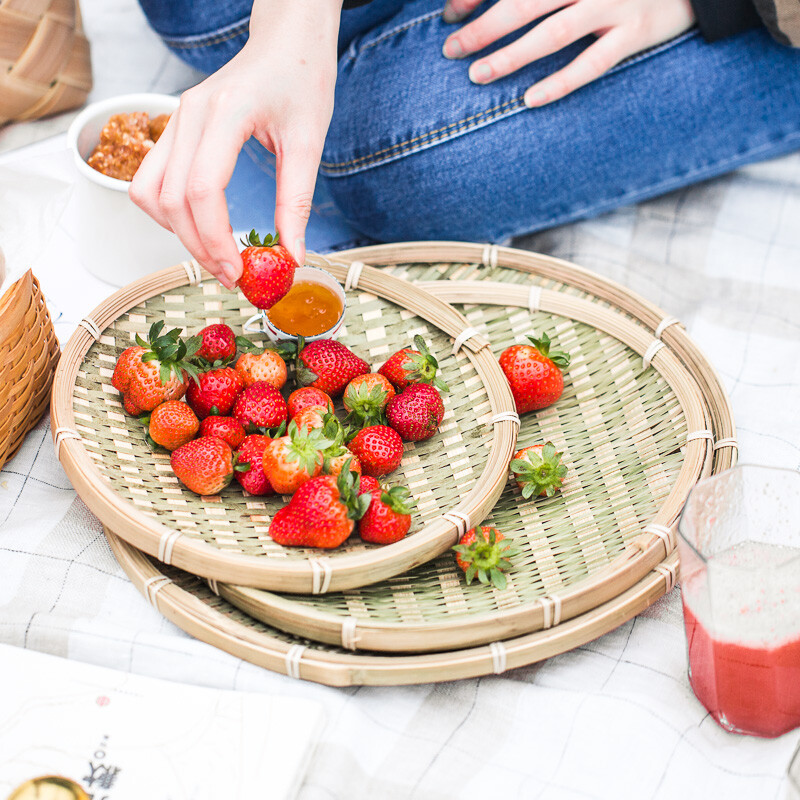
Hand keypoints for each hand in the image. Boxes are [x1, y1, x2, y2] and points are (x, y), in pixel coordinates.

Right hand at [130, 0, 341, 288]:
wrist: (286, 43)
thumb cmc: (301, 81)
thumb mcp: (309, 143)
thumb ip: (296, 203)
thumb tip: (292, 257)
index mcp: (225, 113)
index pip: (201, 189)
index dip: (214, 239)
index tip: (237, 272)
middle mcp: (189, 114)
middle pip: (171, 198)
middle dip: (198, 246)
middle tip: (231, 276)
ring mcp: (176, 119)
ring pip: (148, 191)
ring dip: (176, 232)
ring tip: (215, 254)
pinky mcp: (176, 128)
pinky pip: (151, 180)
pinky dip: (169, 212)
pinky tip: (201, 226)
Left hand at [442, 0, 694, 106]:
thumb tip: (486, 5)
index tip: (448, 14)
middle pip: (526, 1)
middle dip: (484, 27)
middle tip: (451, 49)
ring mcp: (616, 4)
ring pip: (554, 33)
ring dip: (511, 55)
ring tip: (477, 75)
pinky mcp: (636, 33)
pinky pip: (591, 64)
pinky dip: (559, 83)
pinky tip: (529, 99)